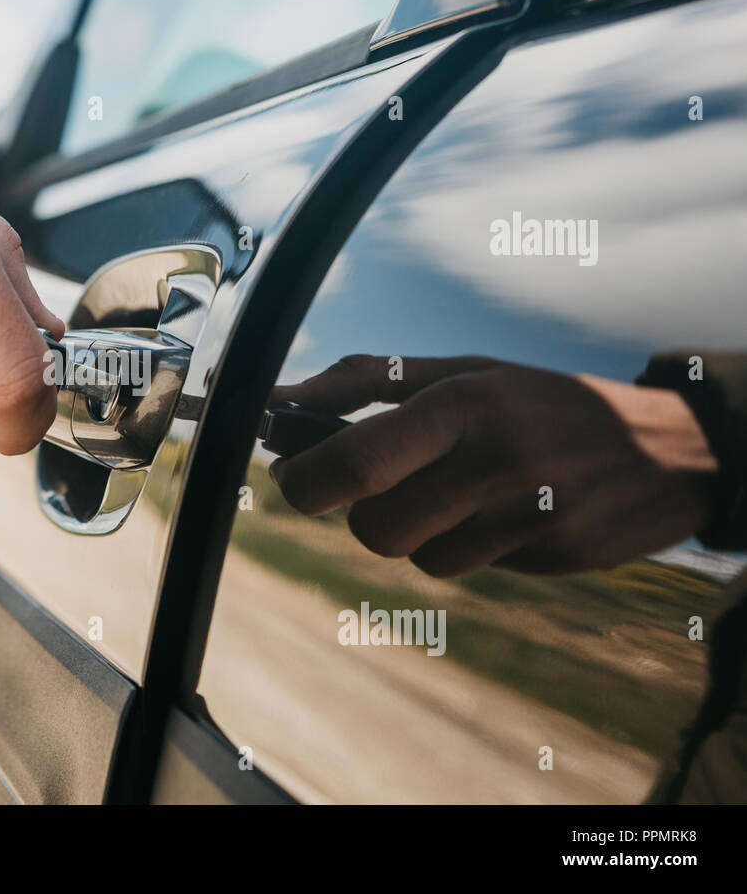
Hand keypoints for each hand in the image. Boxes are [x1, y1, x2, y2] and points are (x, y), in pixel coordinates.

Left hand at [269, 355, 719, 576]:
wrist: (666, 446)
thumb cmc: (535, 402)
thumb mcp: (460, 373)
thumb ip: (362, 384)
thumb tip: (276, 405)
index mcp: (464, 405)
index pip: (356, 461)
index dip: (305, 479)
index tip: (290, 474)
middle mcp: (497, 463)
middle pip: (375, 528)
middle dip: (360, 512)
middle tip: (382, 482)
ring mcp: (530, 518)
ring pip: (418, 557)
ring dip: (417, 531)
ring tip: (458, 491)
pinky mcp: (554, 560)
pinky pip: (470, 570)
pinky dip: (466, 546)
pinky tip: (500, 514)